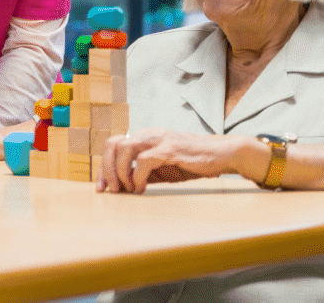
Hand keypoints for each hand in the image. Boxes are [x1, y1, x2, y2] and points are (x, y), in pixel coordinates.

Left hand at [97, 128, 251, 193]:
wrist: (222, 155)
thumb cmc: (192, 163)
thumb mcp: (162, 169)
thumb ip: (143, 174)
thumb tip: (122, 187)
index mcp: (144, 136)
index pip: (113, 145)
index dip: (104, 166)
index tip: (102, 187)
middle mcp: (149, 134)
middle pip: (113, 144)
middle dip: (107, 168)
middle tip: (111, 190)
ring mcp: (159, 139)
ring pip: (124, 148)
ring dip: (120, 172)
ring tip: (126, 190)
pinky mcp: (170, 148)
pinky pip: (144, 160)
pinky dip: (138, 176)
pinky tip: (141, 188)